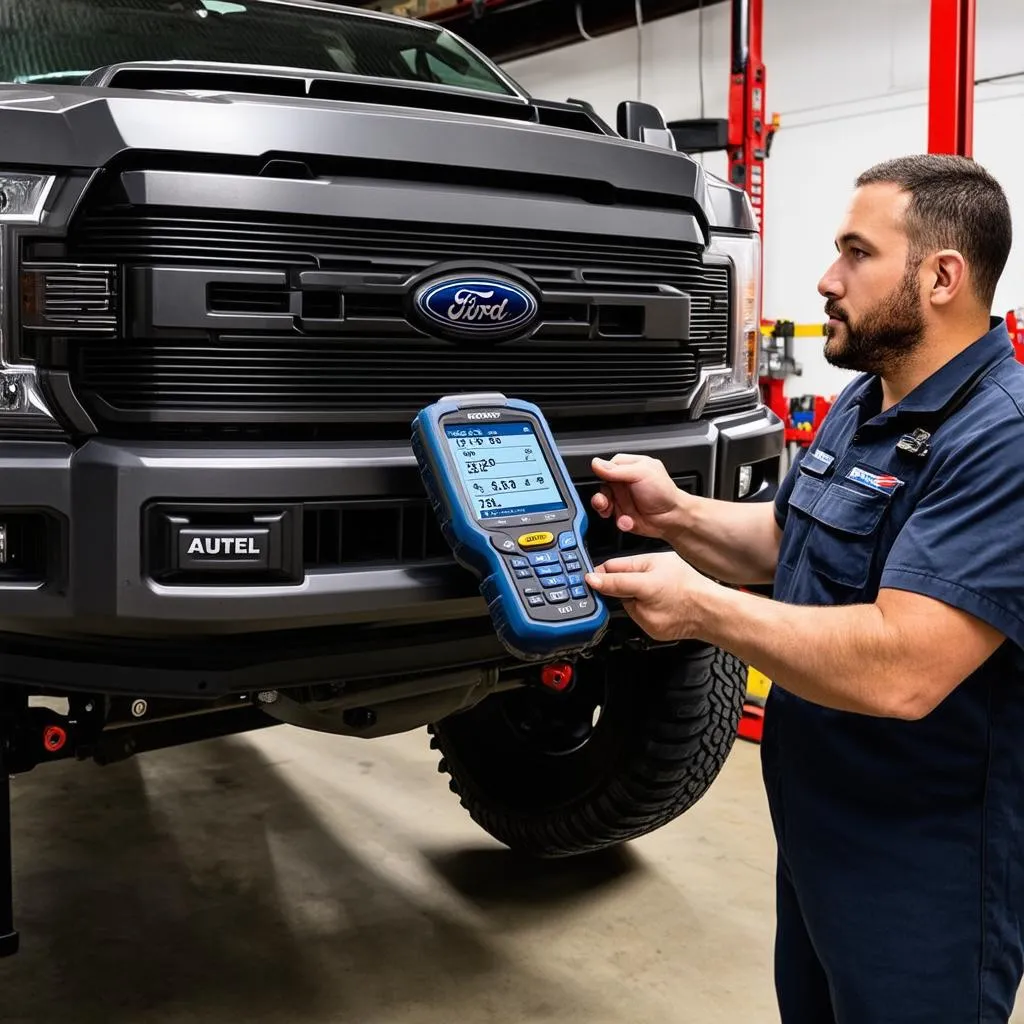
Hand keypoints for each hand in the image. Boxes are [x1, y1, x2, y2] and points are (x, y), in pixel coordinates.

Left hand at [585, 551, 714, 641]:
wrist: (710, 610)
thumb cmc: (690, 584)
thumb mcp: (659, 561)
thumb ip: (628, 564)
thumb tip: (605, 567)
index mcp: (647, 587)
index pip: (612, 583)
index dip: (597, 580)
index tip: (587, 578)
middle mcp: (644, 608)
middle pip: (619, 594)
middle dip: (624, 585)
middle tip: (643, 578)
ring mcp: (647, 623)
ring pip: (628, 606)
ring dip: (634, 598)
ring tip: (657, 591)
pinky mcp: (651, 632)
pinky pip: (638, 617)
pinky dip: (644, 609)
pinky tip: (660, 603)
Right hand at [590, 454, 683, 540]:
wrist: (672, 519)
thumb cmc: (664, 493)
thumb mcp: (641, 474)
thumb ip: (617, 469)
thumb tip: (596, 463)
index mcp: (631, 466)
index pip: (607, 466)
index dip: (604, 474)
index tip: (607, 481)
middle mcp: (625, 482)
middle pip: (602, 485)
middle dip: (601, 495)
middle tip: (605, 500)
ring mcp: (622, 498)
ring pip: (602, 502)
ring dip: (605, 508)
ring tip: (609, 511)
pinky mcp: (622, 513)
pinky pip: (612, 516)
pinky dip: (619, 520)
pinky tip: (628, 520)